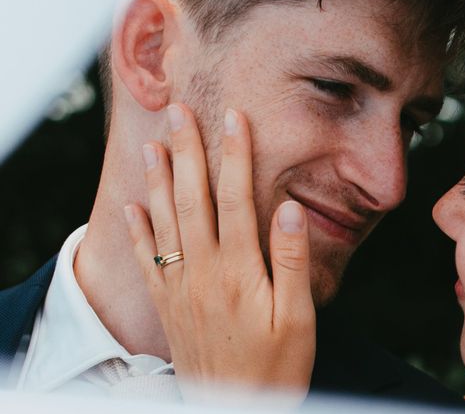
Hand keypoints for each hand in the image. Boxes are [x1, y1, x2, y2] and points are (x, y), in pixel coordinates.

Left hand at [124, 104, 315, 403]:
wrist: (238, 411)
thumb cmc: (277, 366)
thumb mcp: (299, 317)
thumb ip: (290, 260)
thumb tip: (287, 207)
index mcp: (238, 271)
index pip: (234, 199)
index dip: (235, 155)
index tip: (235, 118)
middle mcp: (203, 273)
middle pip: (193, 200)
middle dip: (188, 152)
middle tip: (181, 112)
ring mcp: (181, 288)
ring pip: (165, 223)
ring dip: (159, 180)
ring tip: (153, 144)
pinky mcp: (169, 306)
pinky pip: (147, 260)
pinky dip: (138, 230)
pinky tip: (133, 206)